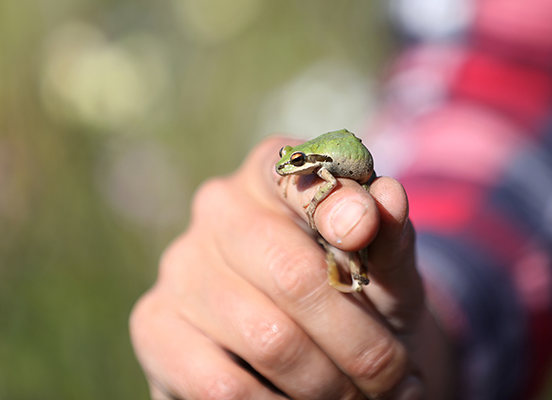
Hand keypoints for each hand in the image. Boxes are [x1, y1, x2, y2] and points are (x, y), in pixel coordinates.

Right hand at [129, 136, 454, 398]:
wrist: (314, 348)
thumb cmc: (358, 296)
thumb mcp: (386, 269)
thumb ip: (390, 235)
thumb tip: (389, 196)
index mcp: (273, 173)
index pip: (296, 174)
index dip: (333, 202)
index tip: (363, 230)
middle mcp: (219, 208)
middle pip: (295, 276)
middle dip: (360, 342)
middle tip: (396, 378)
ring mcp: (180, 266)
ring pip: (268, 339)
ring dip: (330, 385)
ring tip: (363, 397)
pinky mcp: (154, 324)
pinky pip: (220, 386)